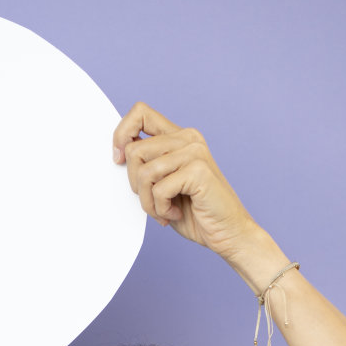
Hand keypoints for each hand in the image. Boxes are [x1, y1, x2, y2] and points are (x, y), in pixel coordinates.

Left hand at [112, 102, 261, 261]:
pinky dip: (161, 209)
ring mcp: (195, 152)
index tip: (119, 159)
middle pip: (135, 150)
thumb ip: (146, 165)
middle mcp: (188, 138)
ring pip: (145, 171)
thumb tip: (118, 154)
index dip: (121, 134)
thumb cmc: (195, 212)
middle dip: (136, 184)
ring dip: (148, 201)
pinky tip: (176, 214)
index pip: (140, 113)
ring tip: (164, 211)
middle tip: (153, 201)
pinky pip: (159, 189)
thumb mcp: (163, 184)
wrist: (227, 232)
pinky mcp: (198, 171)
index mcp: (178, 136)